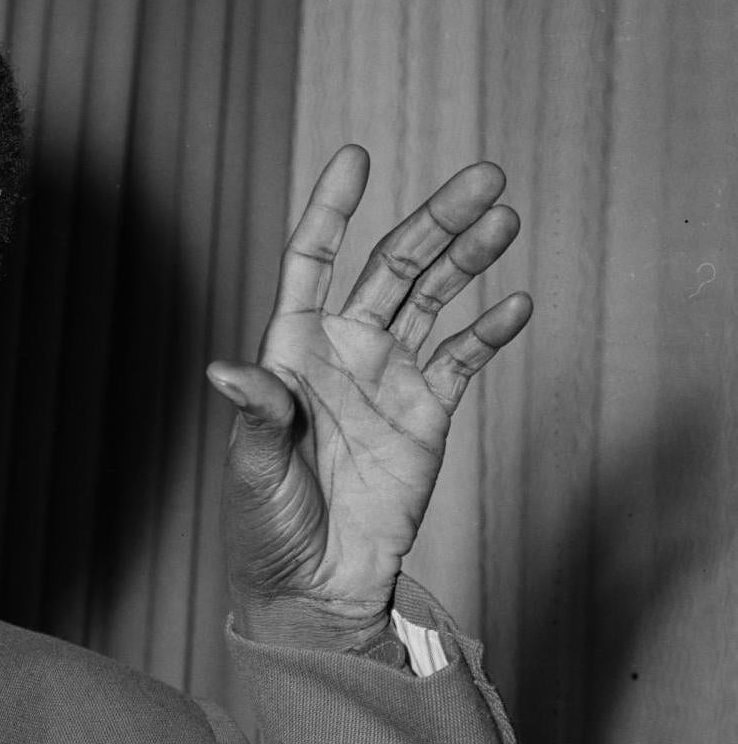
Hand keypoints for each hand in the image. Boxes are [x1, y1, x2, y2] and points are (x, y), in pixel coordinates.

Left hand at [207, 145, 529, 652]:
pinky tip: (517, 303)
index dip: (331, 209)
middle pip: (392, 267)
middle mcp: (342, 351)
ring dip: (471, 258)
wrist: (314, 586)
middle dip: (435, 221)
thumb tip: (225, 371)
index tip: (358, 157)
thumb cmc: (266, 528)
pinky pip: (463, 358)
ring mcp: (388, 378)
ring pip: (435, 299)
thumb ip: (257, 415)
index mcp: (290, 350)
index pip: (311, 260)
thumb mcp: (254, 469)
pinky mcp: (427, 413)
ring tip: (506, 218)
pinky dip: (491, 330)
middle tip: (485, 178)